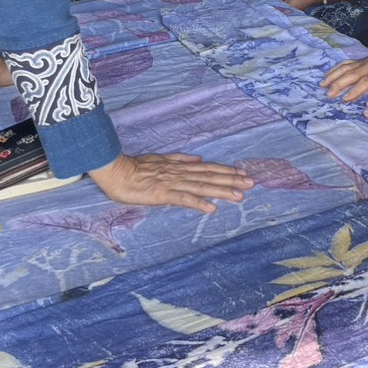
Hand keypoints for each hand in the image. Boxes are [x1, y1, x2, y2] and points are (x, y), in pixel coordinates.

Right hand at [87, 151, 252, 213]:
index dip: (226, 170)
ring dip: (221, 190)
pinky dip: (198, 203)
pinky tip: (211, 209)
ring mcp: (172, 183)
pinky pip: (183, 199)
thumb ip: (180, 159)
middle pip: (209, 176)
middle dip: (231, 179)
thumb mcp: (160, 159)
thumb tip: (199, 159)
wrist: (115, 171)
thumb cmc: (134, 167)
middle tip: (251, 183)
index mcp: (179, 166)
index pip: (207, 168)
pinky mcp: (162, 194)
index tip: (243, 173)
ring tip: (239, 195)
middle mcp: (179, 173)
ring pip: (201, 187)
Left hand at [264, 0, 318, 10]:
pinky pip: (282, 6)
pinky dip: (278, 2)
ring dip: (272, 3)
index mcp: (285, 12)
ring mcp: (290, 12)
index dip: (264, 4)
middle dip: (267, 4)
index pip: (271, 9)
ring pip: (278, 7)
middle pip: (274, 9)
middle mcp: (287, 14)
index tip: (256, 0)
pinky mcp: (292, 8)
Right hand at [322, 48, 367, 102]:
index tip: (344, 98)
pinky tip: (328, 74)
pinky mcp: (361, 61)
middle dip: (338, 84)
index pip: (364, 82)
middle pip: (350, 75)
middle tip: (328, 94)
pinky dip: (336, 68)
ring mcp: (363, 62)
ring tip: (322, 84)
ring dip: (333, 76)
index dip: (354, 91)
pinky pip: (346, 63)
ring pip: (345, 68)